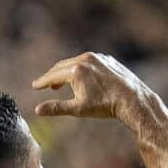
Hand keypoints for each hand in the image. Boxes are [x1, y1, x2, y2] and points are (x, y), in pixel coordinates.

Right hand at [31, 52, 151, 121]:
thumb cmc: (105, 105)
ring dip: (66, 72)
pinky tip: (82, 78)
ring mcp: (97, 57)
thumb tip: (37, 110)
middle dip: (53, 76)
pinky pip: (89, 62)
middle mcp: (85, 59)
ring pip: (76, 62)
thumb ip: (56, 107)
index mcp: (75, 70)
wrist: (132, 99)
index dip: (43, 82)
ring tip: (61, 83)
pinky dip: (81, 69)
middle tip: (45, 84)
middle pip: (62, 66)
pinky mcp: (107, 59)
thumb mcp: (77, 109)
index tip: (35, 86)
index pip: (53, 76)